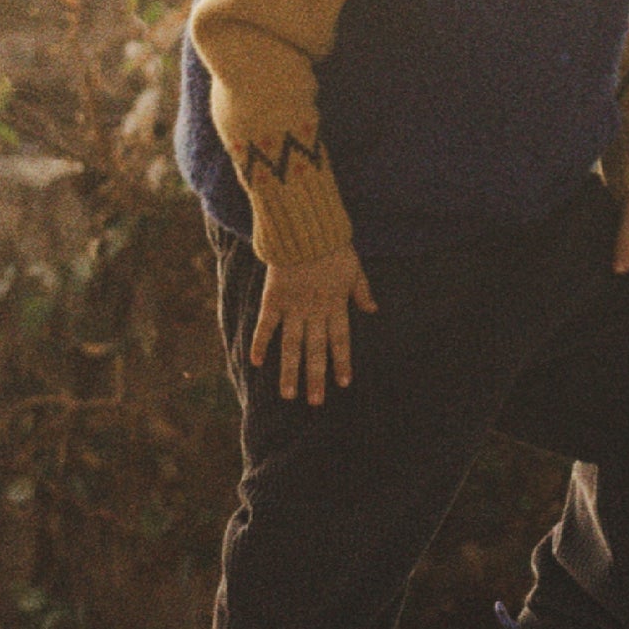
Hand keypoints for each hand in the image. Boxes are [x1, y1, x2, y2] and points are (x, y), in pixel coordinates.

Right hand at [250, 246, 377, 404]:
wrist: (305, 226)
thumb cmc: (332, 245)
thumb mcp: (354, 268)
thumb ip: (362, 291)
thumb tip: (373, 310)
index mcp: (336, 304)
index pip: (340, 340)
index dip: (341, 362)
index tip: (343, 383)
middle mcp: (315, 310)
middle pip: (315, 350)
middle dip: (316, 377)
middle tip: (315, 402)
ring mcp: (293, 306)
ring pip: (291, 345)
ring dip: (290, 371)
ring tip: (288, 394)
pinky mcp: (273, 297)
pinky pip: (265, 325)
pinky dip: (260, 343)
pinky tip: (255, 362)